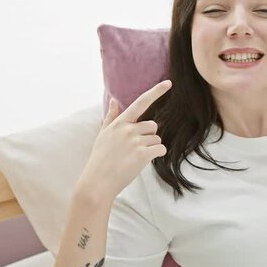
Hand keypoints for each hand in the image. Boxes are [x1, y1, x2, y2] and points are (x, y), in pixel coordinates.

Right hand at [75, 80, 171, 203]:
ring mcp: (136, 142)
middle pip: (153, 126)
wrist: (98, 182)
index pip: (140, 103)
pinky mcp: (143, 154)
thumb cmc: (100, 159)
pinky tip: (142, 161)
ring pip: (157, 138)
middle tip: (134, 148)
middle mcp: (128, 129)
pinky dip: (156, 154)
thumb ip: (111, 117)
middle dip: (149, 136)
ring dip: (151, 147)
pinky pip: (160, 149)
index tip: (168, 83)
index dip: (155, 92)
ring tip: (134, 157)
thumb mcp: (102, 135)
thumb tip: (114, 100)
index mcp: (119, 123)